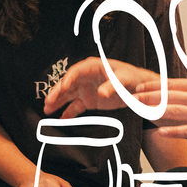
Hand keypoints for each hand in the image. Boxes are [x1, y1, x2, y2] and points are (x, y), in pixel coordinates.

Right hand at [44, 57, 160, 117]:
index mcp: (93, 67)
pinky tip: (61, 119)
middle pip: (67, 84)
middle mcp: (86, 77)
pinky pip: (76, 107)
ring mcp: (86, 89)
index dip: (68, 78)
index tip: (62, 87)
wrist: (139, 89)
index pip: (76, 71)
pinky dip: (68, 113)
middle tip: (48, 101)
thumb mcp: (124, 80)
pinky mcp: (89, 101)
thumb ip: (112, 86)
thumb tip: (101, 93)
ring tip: (47, 110)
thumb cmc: (132, 78)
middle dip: (57, 92)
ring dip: (58, 102)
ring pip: (68, 95)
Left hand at [135, 76, 186, 143]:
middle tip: (133, 98)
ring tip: (141, 112)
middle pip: (169, 97)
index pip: (171, 84)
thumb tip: (170, 86)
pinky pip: (186, 130)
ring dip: (156, 111)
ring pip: (175, 112)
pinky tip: (160, 132)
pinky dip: (172, 131)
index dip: (153, 85)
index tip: (139, 86)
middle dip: (149, 97)